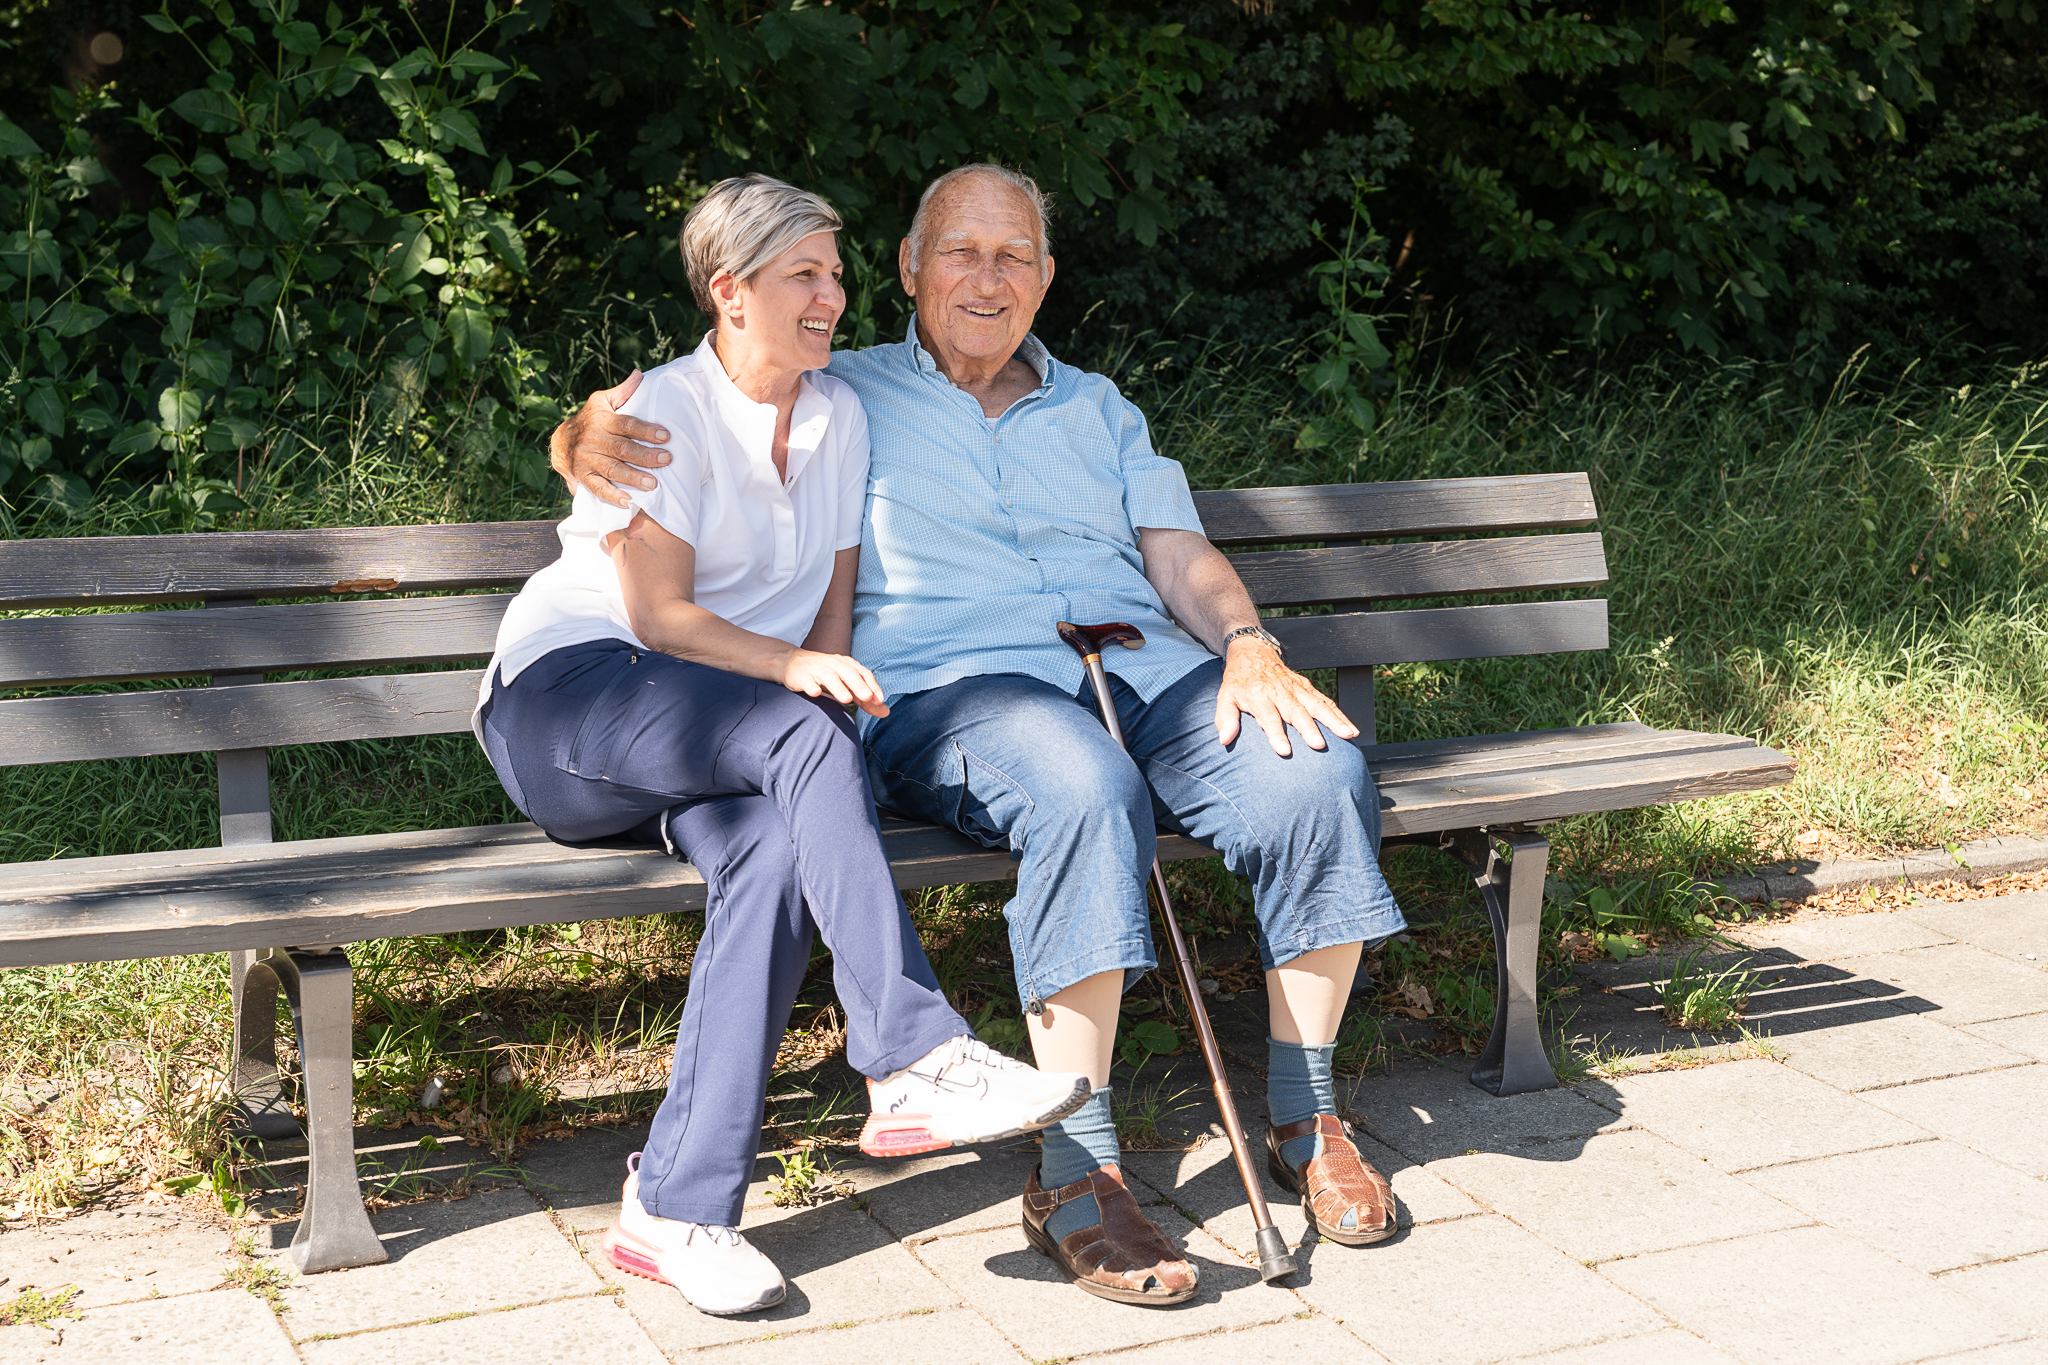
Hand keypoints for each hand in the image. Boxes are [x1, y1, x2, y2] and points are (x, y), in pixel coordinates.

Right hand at [549, 369, 670, 508]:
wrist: (560, 441)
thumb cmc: (590, 419)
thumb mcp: (602, 402)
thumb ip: (623, 392)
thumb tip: (640, 375)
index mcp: (602, 420)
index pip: (627, 424)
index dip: (646, 430)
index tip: (665, 435)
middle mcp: (594, 439)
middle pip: (622, 448)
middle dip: (645, 455)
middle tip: (666, 460)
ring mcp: (587, 459)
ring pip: (612, 469)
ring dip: (633, 477)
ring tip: (653, 484)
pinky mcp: (582, 476)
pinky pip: (597, 487)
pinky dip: (612, 495)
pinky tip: (627, 501)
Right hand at [782, 649, 889, 717]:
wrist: (794, 662)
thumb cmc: (826, 675)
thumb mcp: (847, 685)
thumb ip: (865, 699)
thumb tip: (886, 712)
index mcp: (848, 665)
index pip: (864, 674)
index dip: (872, 686)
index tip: (879, 701)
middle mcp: (834, 664)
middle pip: (848, 673)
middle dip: (858, 685)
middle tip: (867, 697)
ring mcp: (817, 669)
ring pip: (829, 676)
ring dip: (838, 687)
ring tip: (846, 699)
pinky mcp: (801, 675)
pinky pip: (807, 680)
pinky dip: (811, 686)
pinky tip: (815, 693)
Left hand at [1213, 638, 1357, 756]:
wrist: (1252, 652)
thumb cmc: (1238, 680)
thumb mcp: (1225, 697)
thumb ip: (1225, 719)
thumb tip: (1224, 740)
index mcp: (1259, 695)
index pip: (1269, 717)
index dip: (1276, 734)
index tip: (1284, 751)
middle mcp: (1280, 692)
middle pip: (1296, 711)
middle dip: (1309, 728)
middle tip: (1319, 745)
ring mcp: (1296, 689)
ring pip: (1317, 704)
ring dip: (1333, 720)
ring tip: (1347, 735)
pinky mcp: (1307, 687)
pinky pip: (1326, 701)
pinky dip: (1340, 714)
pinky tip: (1351, 729)